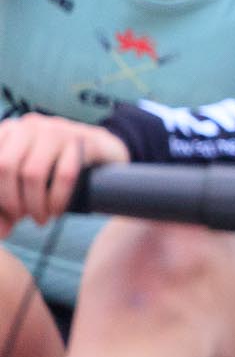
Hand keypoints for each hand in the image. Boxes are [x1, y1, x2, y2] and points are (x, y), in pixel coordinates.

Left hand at [0, 114, 128, 236]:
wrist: (103, 151)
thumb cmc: (57, 168)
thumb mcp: (27, 178)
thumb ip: (7, 200)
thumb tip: (1, 231)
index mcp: (9, 131)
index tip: (7, 214)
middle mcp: (29, 125)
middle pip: (6, 167)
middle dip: (12, 200)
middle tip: (23, 217)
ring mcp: (57, 129)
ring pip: (33, 173)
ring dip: (34, 204)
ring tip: (40, 219)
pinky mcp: (83, 140)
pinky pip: (64, 175)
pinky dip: (57, 199)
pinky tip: (56, 211)